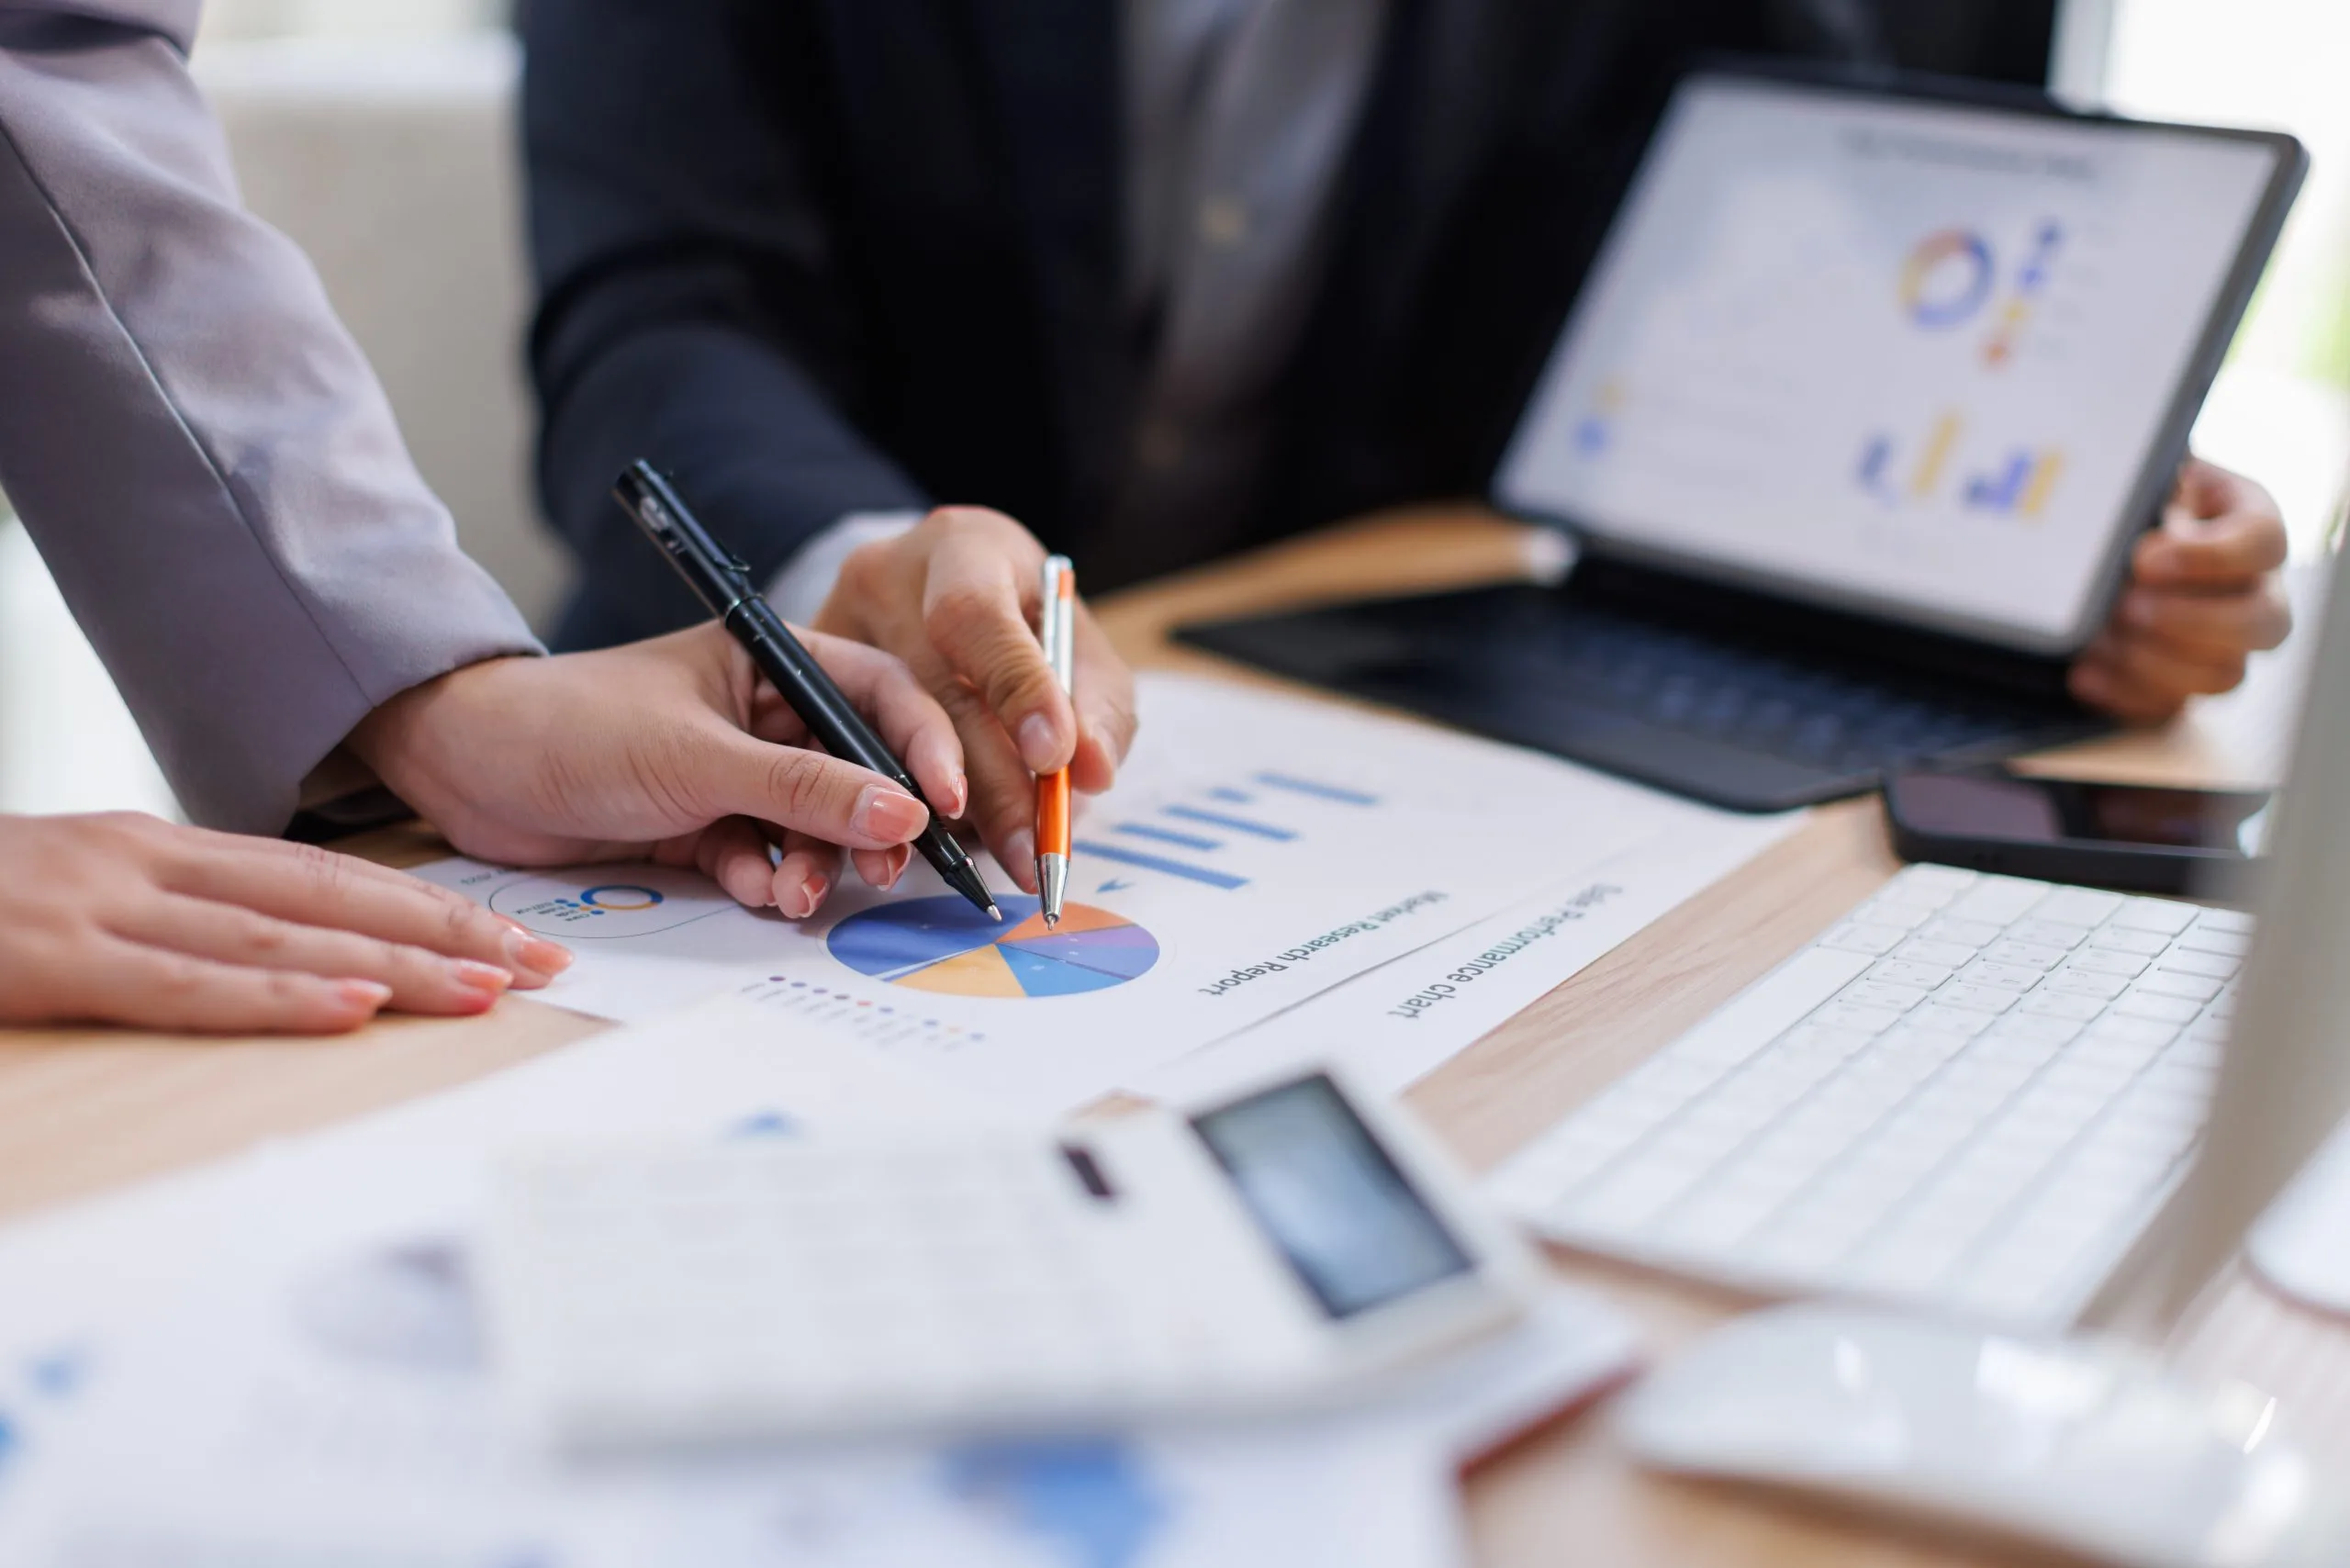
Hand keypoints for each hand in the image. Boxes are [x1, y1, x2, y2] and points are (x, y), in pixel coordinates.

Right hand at [0, 812, 573, 1033]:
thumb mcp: (81, 900)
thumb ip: (173, 922)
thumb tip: (278, 958)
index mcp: (161, 850)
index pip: (329, 876)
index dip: (430, 904)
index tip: (516, 935)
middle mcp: (148, 862)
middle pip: (333, 896)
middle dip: (449, 929)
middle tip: (547, 961)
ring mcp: (100, 904)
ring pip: (282, 938)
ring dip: (396, 964)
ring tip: (489, 987)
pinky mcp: (51, 954)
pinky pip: (184, 983)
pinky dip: (276, 996)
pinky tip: (352, 1006)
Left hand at [349, 622, 963, 918]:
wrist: (465, 771)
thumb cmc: (574, 726)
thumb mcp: (698, 758)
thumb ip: (805, 790)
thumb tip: (906, 815)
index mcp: (774, 662)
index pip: (881, 696)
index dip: (925, 748)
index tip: (948, 806)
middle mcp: (767, 715)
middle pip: (860, 771)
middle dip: (874, 825)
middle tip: (883, 871)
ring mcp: (738, 774)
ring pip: (815, 827)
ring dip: (817, 864)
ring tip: (796, 893)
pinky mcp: (707, 827)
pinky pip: (767, 859)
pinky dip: (767, 880)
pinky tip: (752, 890)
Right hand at [815, 507, 1138, 889]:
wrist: (943, 595)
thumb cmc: (1023, 622)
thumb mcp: (1077, 647)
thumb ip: (1096, 706)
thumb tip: (1089, 769)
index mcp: (960, 550)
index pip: (975, 615)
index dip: (1015, 688)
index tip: (1053, 757)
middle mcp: (883, 578)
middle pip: (932, 694)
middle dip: (993, 787)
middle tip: (1033, 853)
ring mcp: (831, 627)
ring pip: (884, 738)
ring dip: (945, 816)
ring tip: (998, 864)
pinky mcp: (802, 678)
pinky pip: (847, 757)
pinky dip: (897, 812)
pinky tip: (936, 851)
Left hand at [2070, 457, 2292, 723]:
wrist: (2089, 539)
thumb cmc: (2124, 502)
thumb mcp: (2137, 483)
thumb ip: (2146, 500)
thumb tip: (2141, 541)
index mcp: (2248, 527)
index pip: (2262, 543)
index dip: (2210, 557)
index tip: (2146, 558)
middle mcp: (2253, 591)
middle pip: (2264, 623)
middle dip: (2188, 620)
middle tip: (2127, 605)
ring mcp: (2223, 644)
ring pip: (2226, 676)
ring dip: (2155, 661)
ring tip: (2099, 636)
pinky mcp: (2181, 684)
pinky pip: (2169, 708)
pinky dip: (2122, 694)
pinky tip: (2082, 672)